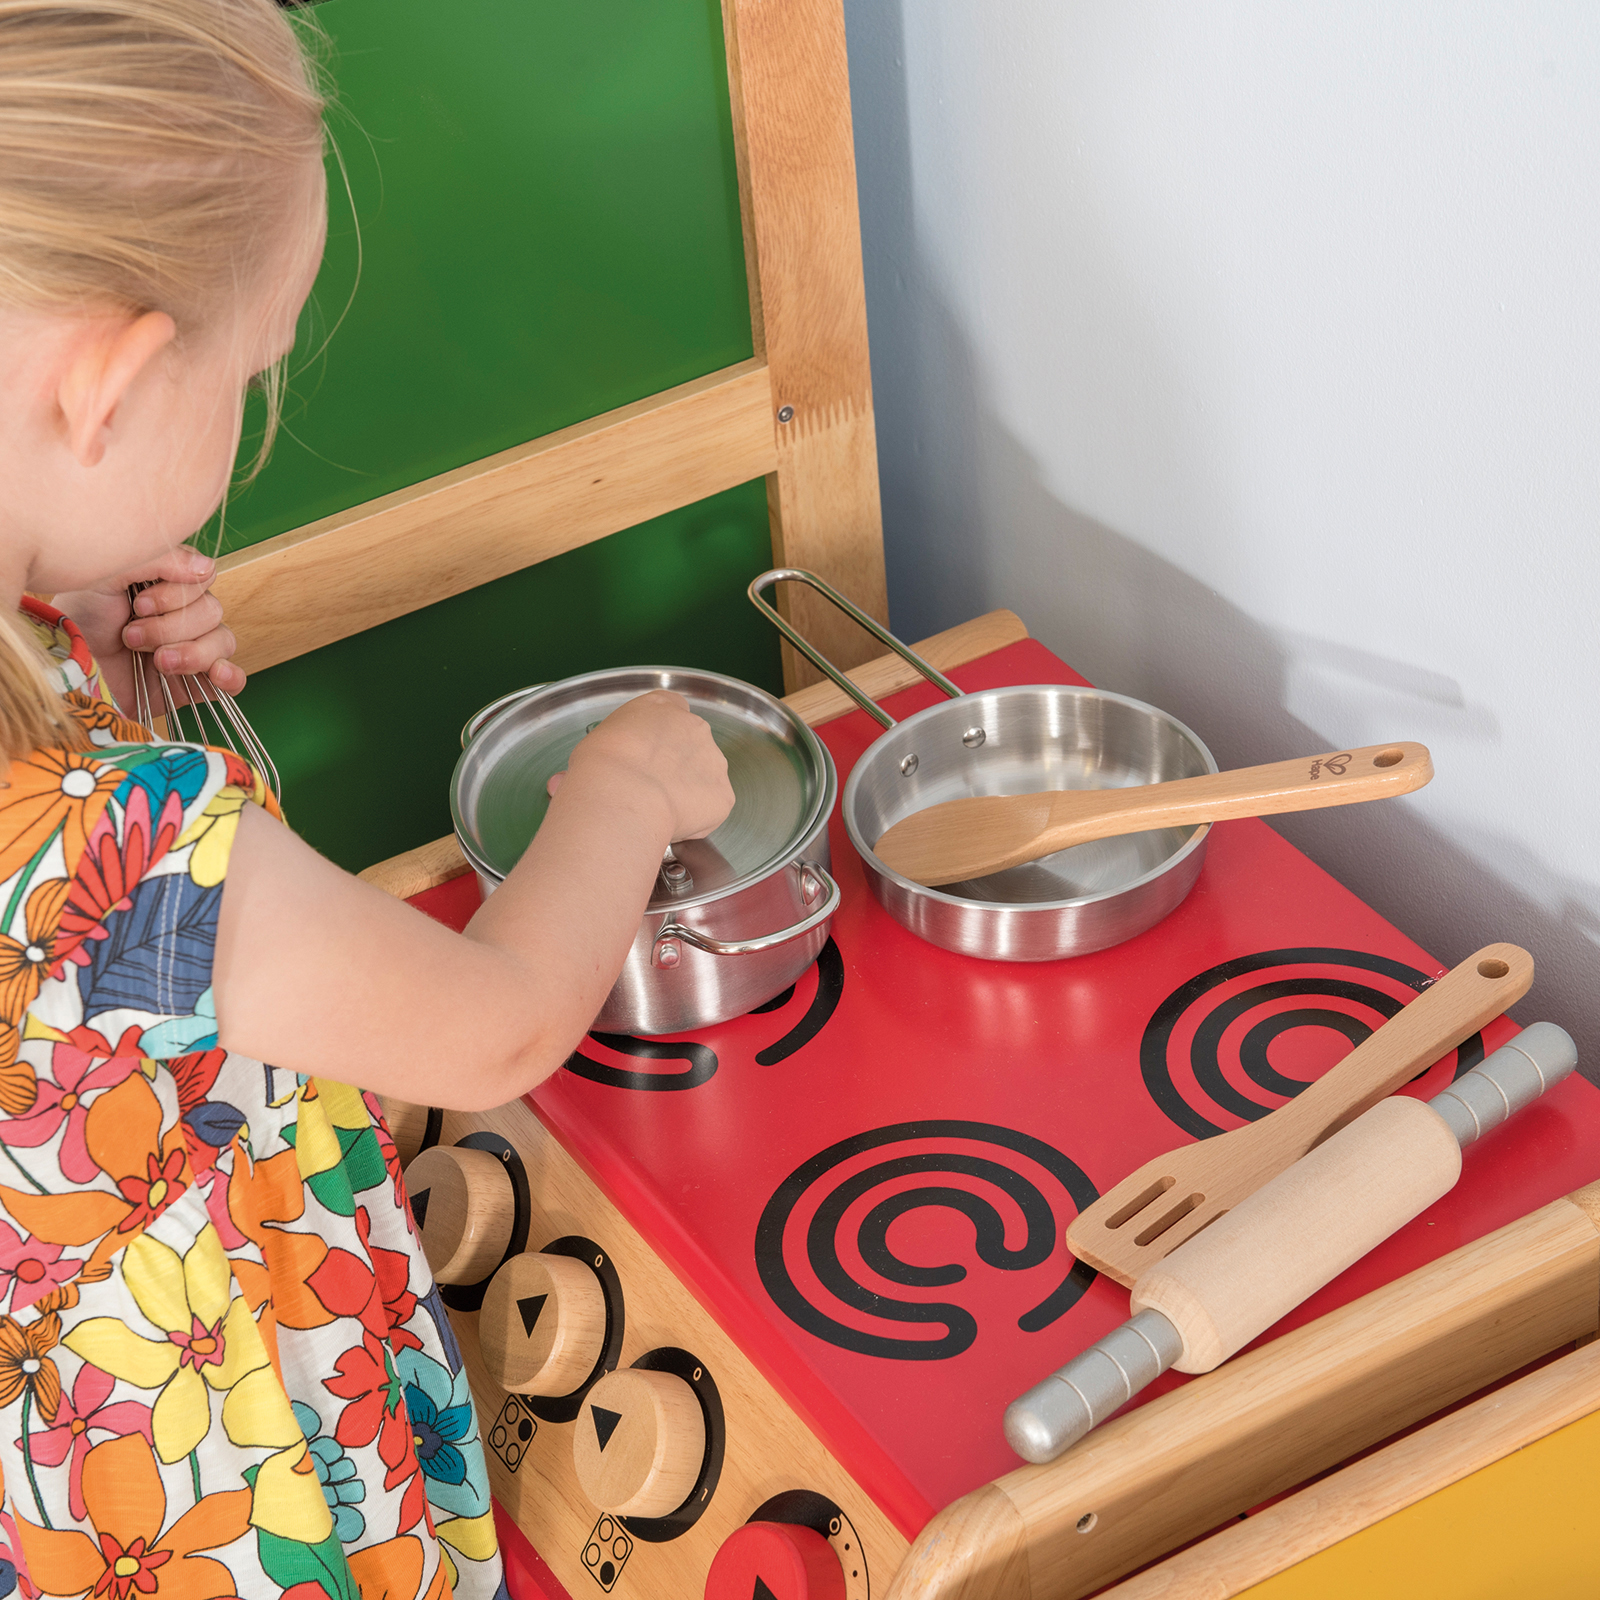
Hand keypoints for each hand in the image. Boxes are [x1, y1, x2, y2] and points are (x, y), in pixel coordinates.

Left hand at [52, 546, 241, 712]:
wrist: (71, 672)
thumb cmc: (82, 620)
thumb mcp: (111, 574)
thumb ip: (159, 561)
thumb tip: (207, 567)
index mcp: (169, 585)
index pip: (204, 579)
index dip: (176, 595)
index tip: (138, 605)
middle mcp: (186, 615)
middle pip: (213, 612)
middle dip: (171, 627)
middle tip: (132, 636)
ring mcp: (194, 648)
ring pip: (223, 642)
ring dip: (189, 652)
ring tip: (156, 662)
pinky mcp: (197, 683)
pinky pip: (234, 679)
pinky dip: (230, 676)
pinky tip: (215, 673)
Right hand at [554, 690, 733, 841]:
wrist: (623, 793)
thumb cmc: (600, 766)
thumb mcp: (592, 746)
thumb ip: (599, 756)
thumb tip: (569, 782)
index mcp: (663, 706)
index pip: (671, 711)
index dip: (659, 737)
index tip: (646, 755)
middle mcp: (695, 727)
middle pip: (691, 746)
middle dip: (674, 767)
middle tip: (647, 790)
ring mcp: (714, 761)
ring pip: (704, 778)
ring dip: (686, 793)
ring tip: (656, 812)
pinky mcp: (722, 795)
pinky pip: (711, 810)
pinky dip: (695, 821)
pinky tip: (670, 826)